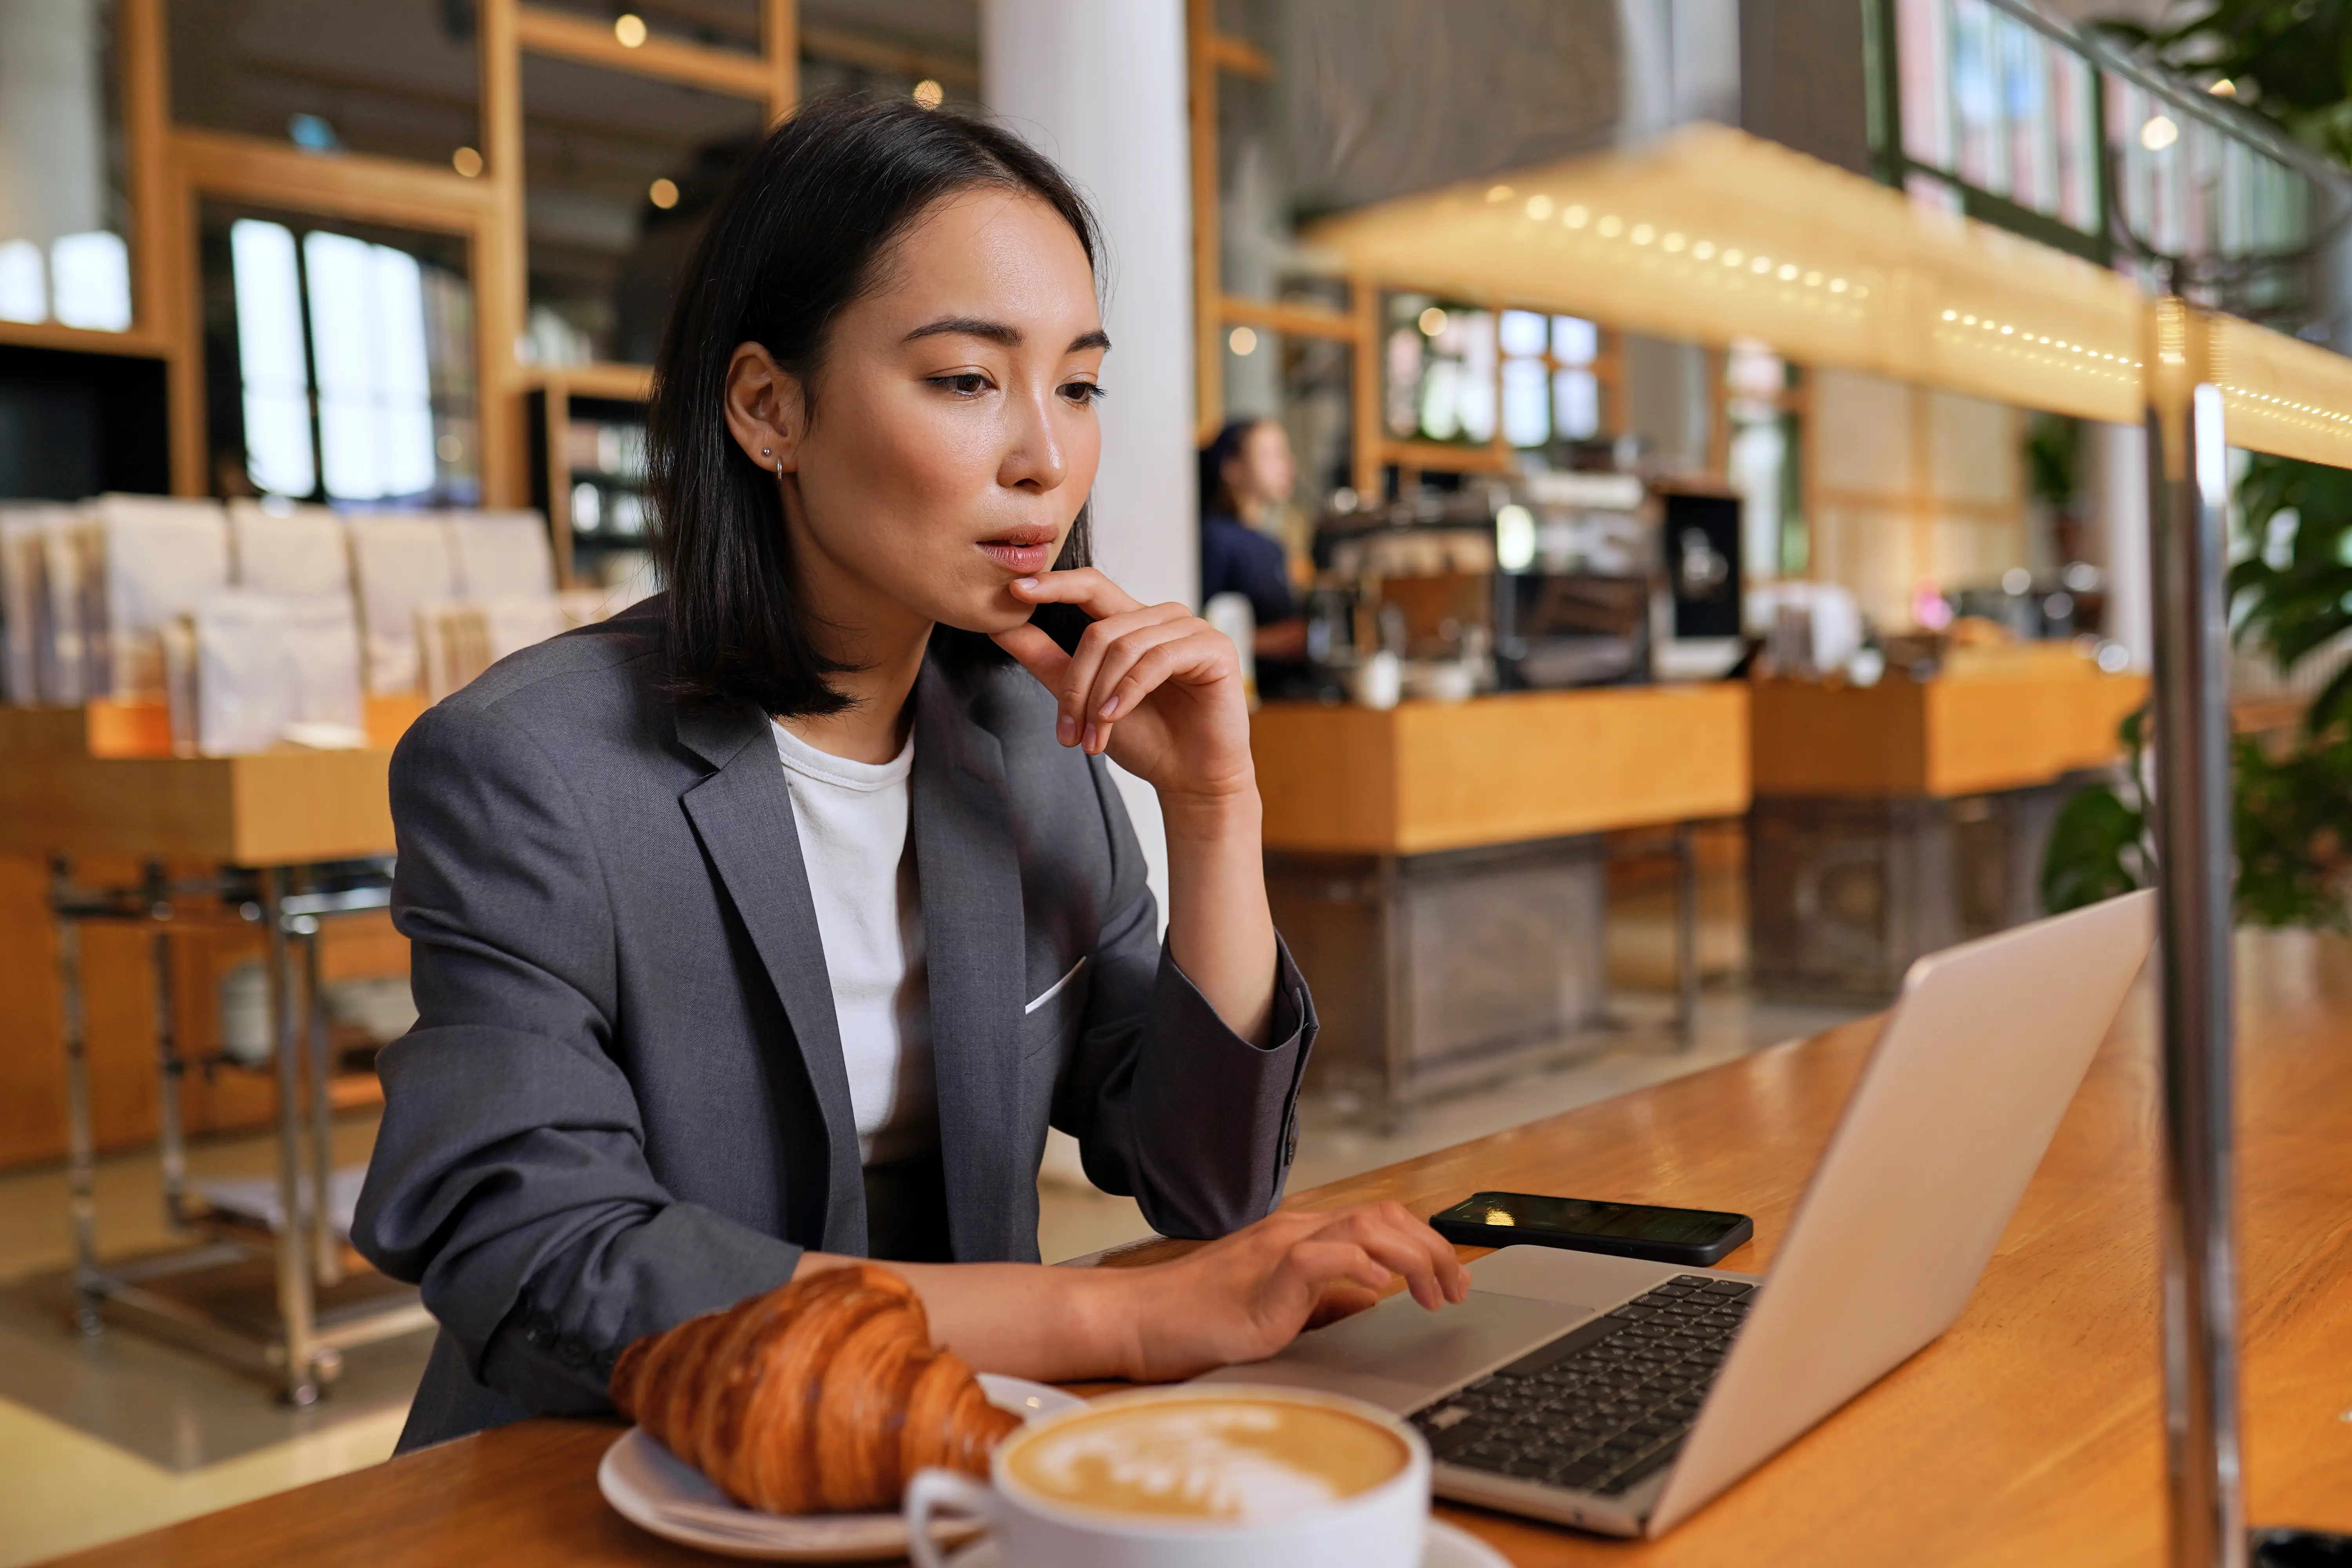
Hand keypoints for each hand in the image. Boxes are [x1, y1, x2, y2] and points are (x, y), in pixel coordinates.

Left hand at [992, 569, 1254, 808]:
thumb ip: (1046, 659)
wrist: (1190, 777)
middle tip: (1067, 732)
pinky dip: (1128, 692)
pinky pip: (1156, 660)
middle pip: (1100, 630)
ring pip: (1124, 647)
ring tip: (1092, 737)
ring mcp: (1191, 629)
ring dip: (1099, 698)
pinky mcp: (1214, 648)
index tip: (1014, 589)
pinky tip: (1113, 718)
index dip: (1054, 584)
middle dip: (1076, 684)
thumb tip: (999, 626)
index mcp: (1133, 622)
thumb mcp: (1084, 698)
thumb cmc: (1145, 737)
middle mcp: (1163, 618)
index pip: (1091, 586)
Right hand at [1103, 1203, 1469, 1381]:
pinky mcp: (1260, 1286)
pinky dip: (1356, 1268)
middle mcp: (1292, 1233)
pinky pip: (1317, 1260)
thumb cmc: (1198, 1317)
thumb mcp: (1279, 1305)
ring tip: (1432, 1292)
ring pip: (1362, 1228)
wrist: (1138, 1320)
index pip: (1379, 1218)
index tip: (1454, 1278)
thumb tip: (1372, 1299)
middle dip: (1433, 1249)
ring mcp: (1275, 1253)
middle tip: (1457, 1289)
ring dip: (1411, 1258)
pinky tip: (1378, 1291)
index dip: (1427, 1242)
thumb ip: (1324, 1298)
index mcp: (1298, 1236)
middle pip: (1383, 1215)